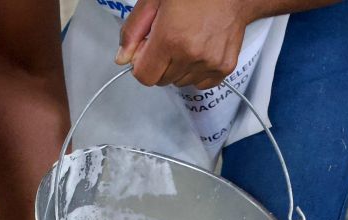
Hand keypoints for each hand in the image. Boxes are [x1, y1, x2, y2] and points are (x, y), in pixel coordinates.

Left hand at [115, 0, 251, 88]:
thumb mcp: (154, 1)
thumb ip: (133, 31)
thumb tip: (123, 58)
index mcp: (171, 38)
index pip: (145, 76)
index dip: (141, 64)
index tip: (146, 52)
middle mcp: (192, 55)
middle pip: (162, 80)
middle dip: (159, 64)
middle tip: (168, 41)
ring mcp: (210, 63)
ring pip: (181, 82)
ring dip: (178, 68)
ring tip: (186, 42)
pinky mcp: (224, 68)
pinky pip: (201, 83)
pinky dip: (196, 72)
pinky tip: (198, 51)